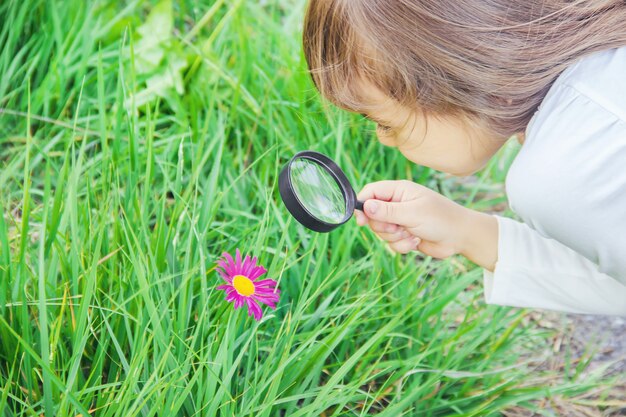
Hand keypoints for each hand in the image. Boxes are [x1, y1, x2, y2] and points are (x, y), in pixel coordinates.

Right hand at [354, 180, 497, 269]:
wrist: (460, 237)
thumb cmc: (440, 218)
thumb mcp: (412, 213)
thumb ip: (387, 211)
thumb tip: (365, 206)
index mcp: (399, 191)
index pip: (370, 192)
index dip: (362, 205)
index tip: (361, 221)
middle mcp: (397, 204)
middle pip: (372, 216)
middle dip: (384, 226)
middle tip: (399, 227)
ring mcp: (400, 220)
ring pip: (381, 232)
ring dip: (395, 238)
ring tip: (412, 234)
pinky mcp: (404, 235)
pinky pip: (391, 244)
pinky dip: (402, 246)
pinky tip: (416, 242)